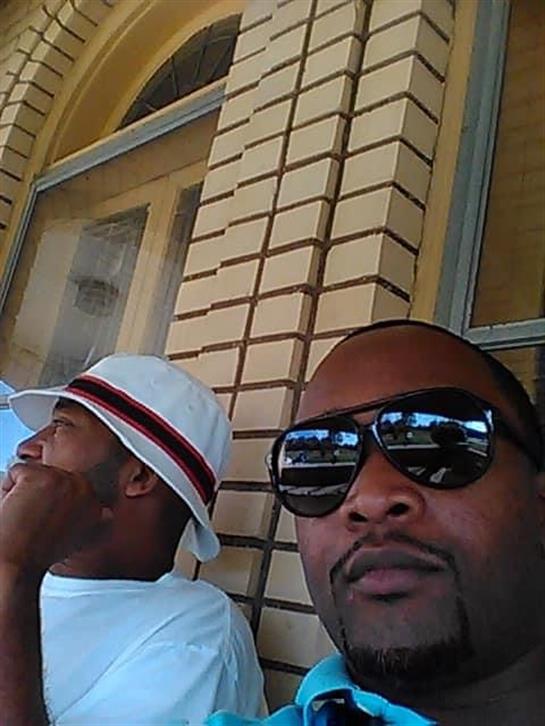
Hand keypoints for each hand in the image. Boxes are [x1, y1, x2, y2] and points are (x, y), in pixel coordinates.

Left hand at [0, 463, 112, 578]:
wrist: (16, 563)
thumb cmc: (36, 556)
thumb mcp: (76, 541)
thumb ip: (93, 523)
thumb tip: (107, 514)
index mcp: (96, 505)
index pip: (69, 486)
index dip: (52, 503)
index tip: (47, 524)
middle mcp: (86, 490)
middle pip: (52, 476)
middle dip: (38, 495)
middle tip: (35, 523)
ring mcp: (65, 481)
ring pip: (34, 472)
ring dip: (24, 493)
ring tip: (27, 518)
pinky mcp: (42, 476)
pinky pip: (16, 471)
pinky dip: (7, 489)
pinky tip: (16, 511)